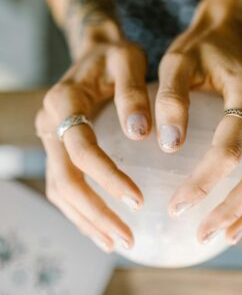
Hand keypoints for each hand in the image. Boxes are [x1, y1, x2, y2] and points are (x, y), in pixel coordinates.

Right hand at [36, 39, 150, 251]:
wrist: (95, 52)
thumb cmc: (114, 56)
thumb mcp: (127, 61)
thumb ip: (132, 92)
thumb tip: (139, 133)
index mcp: (64, 102)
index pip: (81, 150)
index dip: (107, 178)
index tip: (139, 201)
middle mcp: (50, 123)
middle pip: (66, 179)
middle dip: (96, 213)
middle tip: (128, 239)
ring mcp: (50, 139)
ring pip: (61, 190)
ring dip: (88, 220)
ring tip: (116, 242)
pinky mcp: (59, 149)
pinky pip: (63, 187)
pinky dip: (81, 212)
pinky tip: (101, 229)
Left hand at [155, 0, 241, 243]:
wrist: (230, 32)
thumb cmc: (201, 47)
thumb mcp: (176, 62)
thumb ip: (171, 100)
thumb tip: (170, 147)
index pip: (229, 150)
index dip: (203, 183)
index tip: (176, 208)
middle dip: (233, 210)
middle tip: (203, 235)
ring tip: (223, 235)